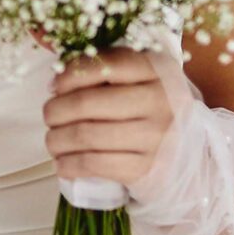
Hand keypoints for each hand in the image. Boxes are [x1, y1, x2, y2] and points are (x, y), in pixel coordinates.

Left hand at [43, 46, 184, 192]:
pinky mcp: (146, 169)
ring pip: (87, 135)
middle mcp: (161, 101)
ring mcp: (156, 137)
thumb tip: (56, 84)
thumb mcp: (137, 79)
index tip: (55, 87)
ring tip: (52, 140)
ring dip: (57, 139)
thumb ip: (103, 69)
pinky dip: (69, 164)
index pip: (105, 65)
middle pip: (88, 103)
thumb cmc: (148, 110)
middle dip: (56, 110)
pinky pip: (95, 164)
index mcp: (157, 70)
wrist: (184, 154)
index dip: (70, 75)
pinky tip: (61, 163)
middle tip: (49, 116)